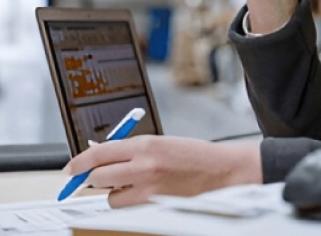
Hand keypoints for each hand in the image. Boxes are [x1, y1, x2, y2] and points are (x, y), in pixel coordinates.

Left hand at [63, 136, 261, 207]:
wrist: (221, 171)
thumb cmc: (194, 155)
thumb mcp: (162, 143)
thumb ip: (134, 149)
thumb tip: (106, 156)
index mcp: (146, 143)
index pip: (100, 151)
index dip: (80, 161)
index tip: (71, 168)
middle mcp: (143, 164)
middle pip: (99, 176)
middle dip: (95, 178)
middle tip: (98, 177)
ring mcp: (148, 187)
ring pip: (110, 196)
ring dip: (113, 192)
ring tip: (130, 185)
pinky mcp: (154, 204)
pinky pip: (127, 206)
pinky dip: (128, 202)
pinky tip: (141, 194)